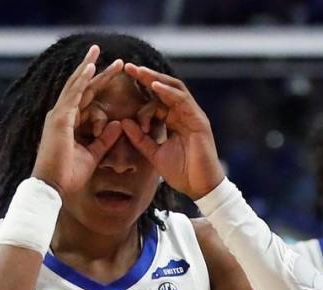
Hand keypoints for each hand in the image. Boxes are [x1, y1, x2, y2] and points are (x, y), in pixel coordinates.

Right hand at [32, 46, 126, 199]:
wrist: (52, 188)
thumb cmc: (68, 176)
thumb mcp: (93, 155)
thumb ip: (104, 139)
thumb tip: (118, 124)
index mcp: (68, 122)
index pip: (85, 98)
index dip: (98, 84)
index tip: (113, 72)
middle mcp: (61, 115)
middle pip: (81, 87)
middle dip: (94, 69)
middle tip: (107, 54)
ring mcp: (59, 115)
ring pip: (75, 86)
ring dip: (88, 67)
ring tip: (98, 51)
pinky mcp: (60, 120)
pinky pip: (73, 96)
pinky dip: (82, 81)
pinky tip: (91, 68)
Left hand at [120, 64, 223, 199]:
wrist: (200, 188)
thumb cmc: (182, 173)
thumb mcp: (155, 154)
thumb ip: (140, 139)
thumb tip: (124, 122)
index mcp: (173, 121)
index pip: (155, 101)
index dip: (139, 96)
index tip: (122, 92)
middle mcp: (183, 114)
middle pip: (164, 88)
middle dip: (146, 77)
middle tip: (128, 67)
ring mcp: (192, 115)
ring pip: (173, 89)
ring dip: (156, 79)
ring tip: (139, 72)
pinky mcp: (198, 120)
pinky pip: (182, 100)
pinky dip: (168, 92)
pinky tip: (154, 86)